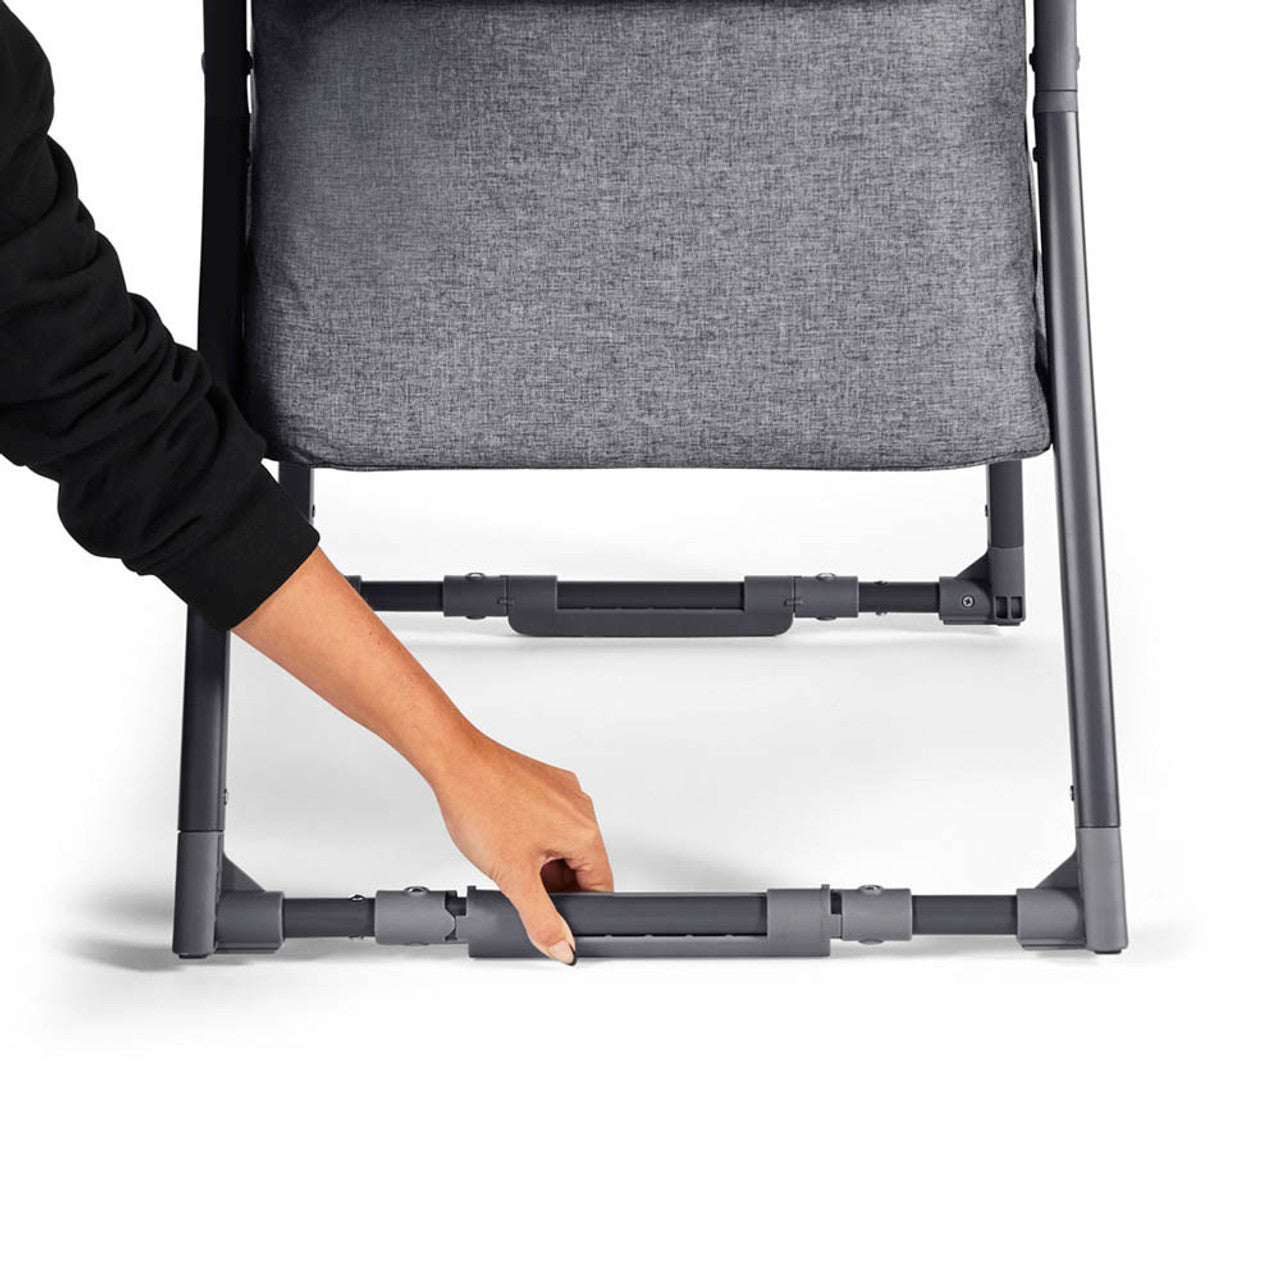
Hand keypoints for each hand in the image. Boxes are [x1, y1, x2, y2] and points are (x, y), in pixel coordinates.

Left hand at [430, 726, 612, 962]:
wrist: (456, 762)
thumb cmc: (481, 804)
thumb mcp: (513, 876)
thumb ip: (541, 918)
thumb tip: (562, 945)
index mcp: (585, 832)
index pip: (600, 886)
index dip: (578, 909)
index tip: (555, 918)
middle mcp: (581, 808)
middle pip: (583, 865)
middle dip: (555, 884)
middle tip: (521, 886)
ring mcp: (564, 792)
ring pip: (565, 843)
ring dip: (543, 861)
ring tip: (509, 859)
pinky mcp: (547, 782)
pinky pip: (553, 820)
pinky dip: (536, 837)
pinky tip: (508, 838)